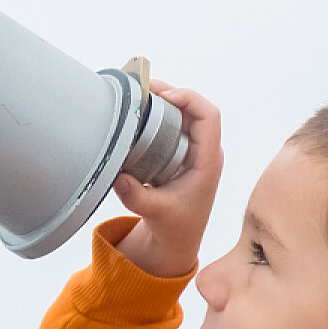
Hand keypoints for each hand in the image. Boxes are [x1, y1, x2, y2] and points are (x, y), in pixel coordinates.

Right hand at [111, 82, 221, 277]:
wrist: (177, 240)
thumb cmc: (175, 227)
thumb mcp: (156, 213)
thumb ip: (137, 197)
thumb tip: (118, 177)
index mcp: (208, 162)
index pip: (209, 116)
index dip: (188, 99)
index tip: (162, 97)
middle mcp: (204, 151)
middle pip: (195, 108)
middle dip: (170, 93)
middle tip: (142, 88)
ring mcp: (193, 151)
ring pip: (184, 114)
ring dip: (163, 101)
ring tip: (139, 95)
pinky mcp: (180, 153)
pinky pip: (173, 124)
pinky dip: (157, 113)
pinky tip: (139, 111)